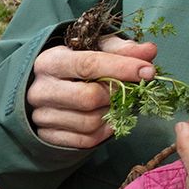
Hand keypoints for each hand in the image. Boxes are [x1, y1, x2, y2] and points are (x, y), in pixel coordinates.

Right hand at [27, 35, 156, 148]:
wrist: (45, 88)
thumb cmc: (75, 64)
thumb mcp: (95, 49)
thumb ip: (121, 49)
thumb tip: (148, 51)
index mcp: (50, 62)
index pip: (88, 65)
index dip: (122, 68)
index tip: (148, 71)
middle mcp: (40, 90)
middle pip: (88, 98)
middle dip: (117, 94)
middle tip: (132, 90)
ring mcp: (41, 116)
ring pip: (89, 122)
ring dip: (113, 114)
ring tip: (118, 103)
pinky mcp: (47, 136)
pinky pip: (85, 140)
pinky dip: (105, 131)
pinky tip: (110, 119)